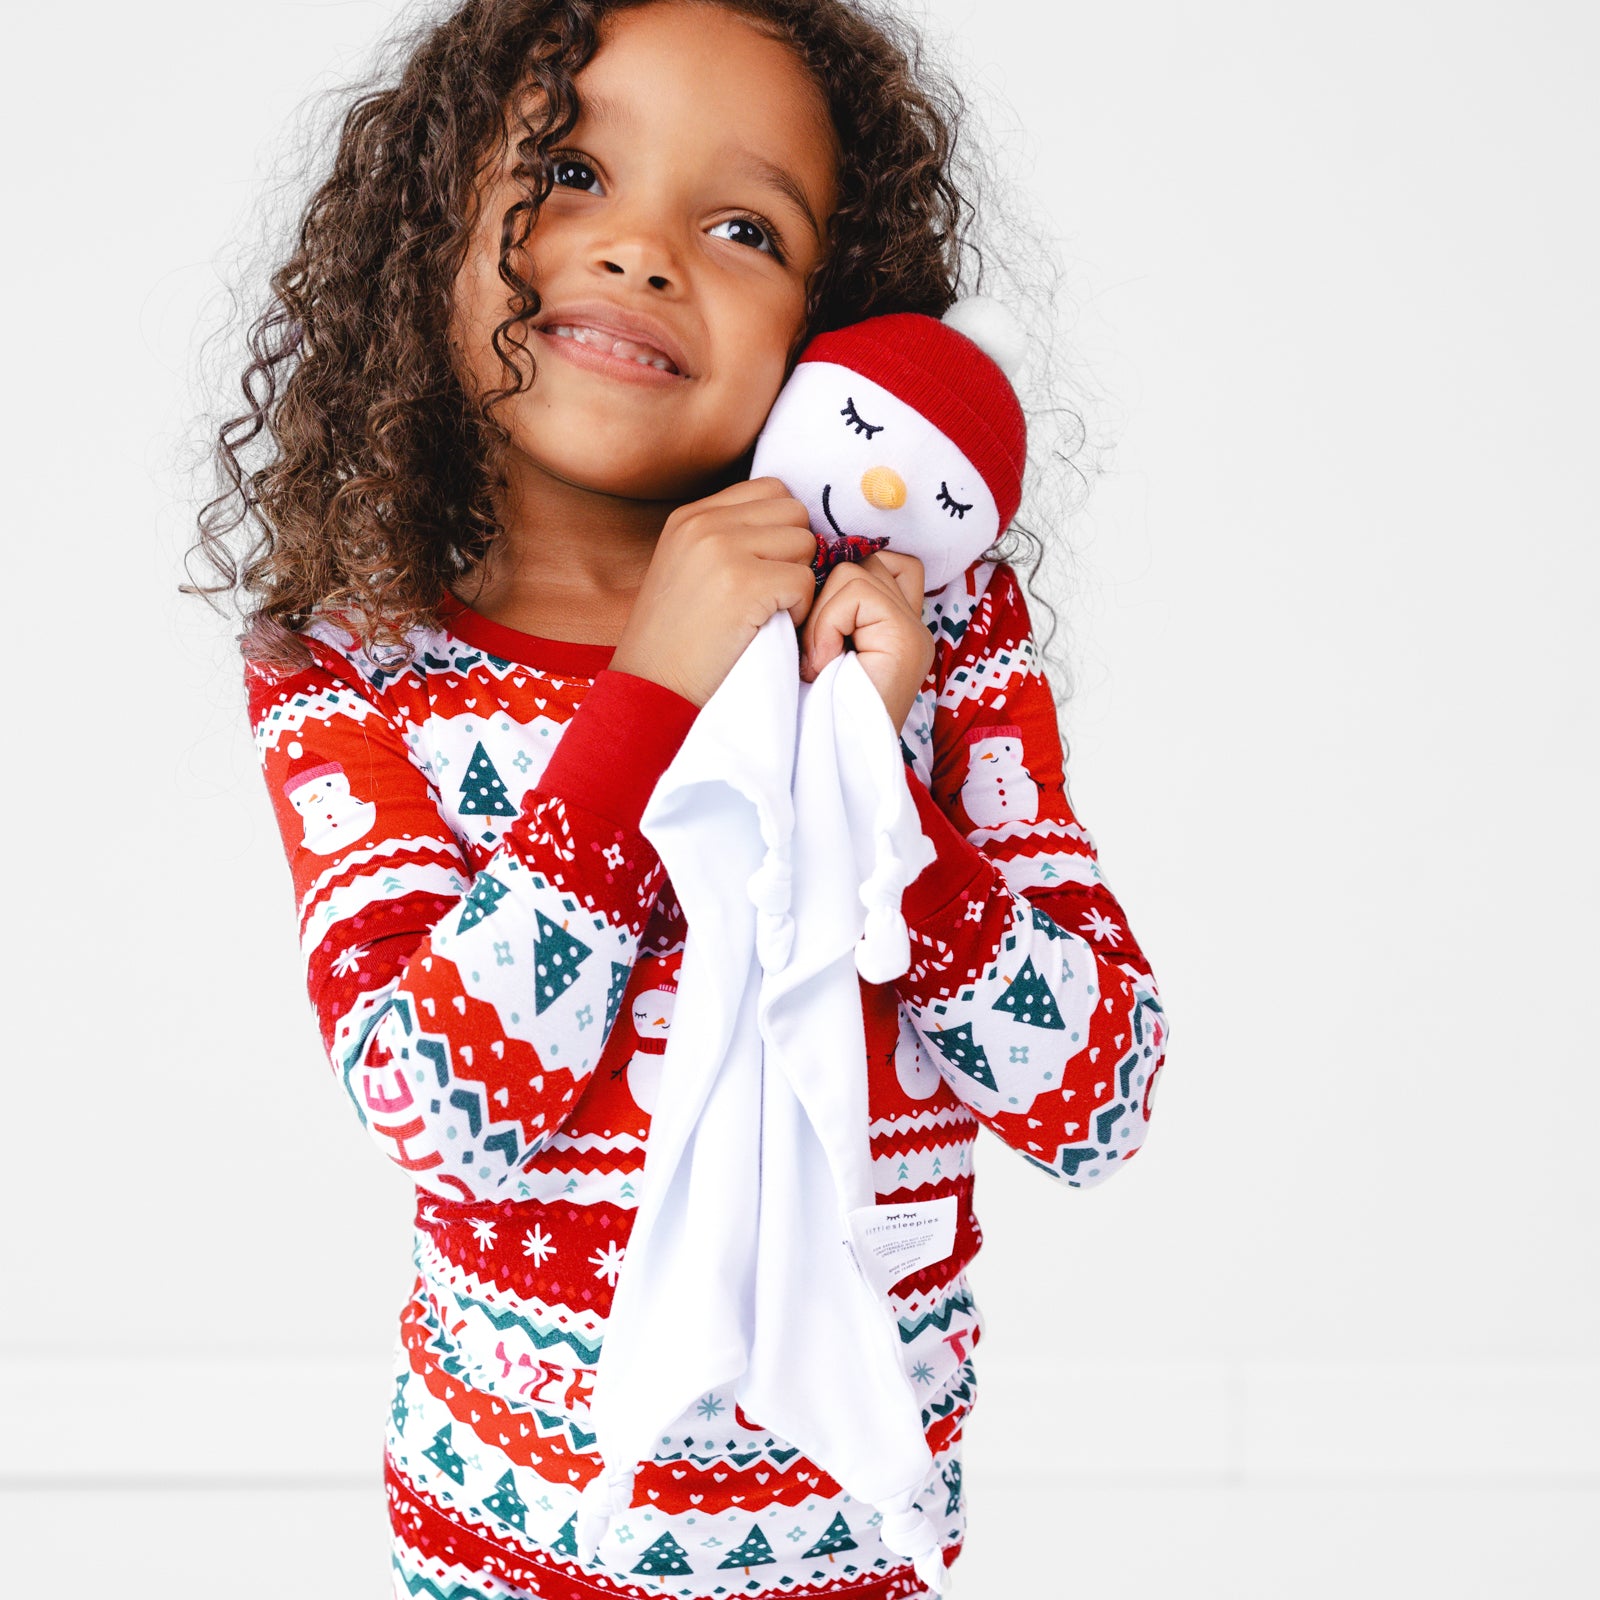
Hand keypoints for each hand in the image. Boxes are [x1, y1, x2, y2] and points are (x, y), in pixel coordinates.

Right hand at [609, 478, 818, 707]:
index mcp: (690, 516)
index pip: (770, 490)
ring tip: (769, 611)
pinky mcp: (745, 584)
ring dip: (800, 581)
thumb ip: (728, 540)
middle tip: (774, 593)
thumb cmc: (675, 641)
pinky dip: (801, 609)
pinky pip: (806, 580)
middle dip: (796, 552)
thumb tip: (794, 528)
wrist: (651, 688)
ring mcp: (723, 550)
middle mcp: (704, 523)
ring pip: (805, 543)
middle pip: (794, 511)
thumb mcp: (687, 570)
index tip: (770, 566)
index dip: (783, 528)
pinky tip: (771, 628)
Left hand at [797, 550, 933, 733]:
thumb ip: (830, 609)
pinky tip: (824, 663)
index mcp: (896, 626)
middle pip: (864, 561)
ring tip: (819, 661)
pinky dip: (828, 624)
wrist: (828, 757)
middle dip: (826, 597)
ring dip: (823, 615)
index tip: (817, 620)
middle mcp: (913, 624)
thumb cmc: (812, 708)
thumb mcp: (819, 648)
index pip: (880, 562)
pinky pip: (856, 593)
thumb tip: (810, 567)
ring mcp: (914, 631)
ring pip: (855, 571)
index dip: (843, 578)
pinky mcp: (906, 638)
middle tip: (815, 651)